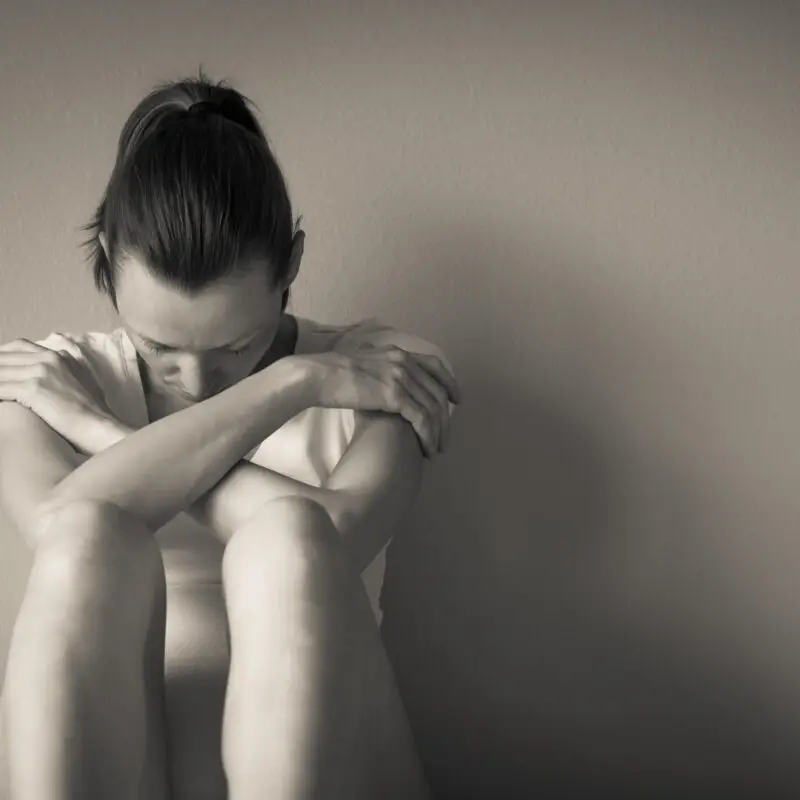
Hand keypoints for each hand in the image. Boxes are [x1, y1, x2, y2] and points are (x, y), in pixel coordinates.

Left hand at [0, 338, 116, 453]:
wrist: (100, 428)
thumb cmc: (94, 415)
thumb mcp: (85, 385)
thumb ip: (69, 372)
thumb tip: (57, 374)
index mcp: (60, 356)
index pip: (19, 346)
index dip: (2, 355)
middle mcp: (49, 359)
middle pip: (4, 356)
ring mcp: (41, 372)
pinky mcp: (33, 388)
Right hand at [290, 344, 461, 458]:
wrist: (318, 376)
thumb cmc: (331, 374)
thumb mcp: (361, 362)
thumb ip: (376, 365)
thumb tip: (376, 371)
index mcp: (398, 353)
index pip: (435, 365)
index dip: (449, 383)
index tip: (457, 399)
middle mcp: (404, 362)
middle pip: (437, 392)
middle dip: (445, 419)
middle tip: (445, 439)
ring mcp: (401, 377)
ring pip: (433, 408)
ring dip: (438, 432)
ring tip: (436, 450)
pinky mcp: (395, 395)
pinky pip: (422, 419)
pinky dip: (428, 436)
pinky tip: (426, 448)